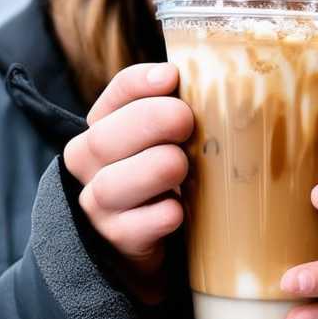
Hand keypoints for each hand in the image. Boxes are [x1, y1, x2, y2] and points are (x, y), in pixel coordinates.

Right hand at [62, 61, 193, 305]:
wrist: (150, 234)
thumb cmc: (168, 166)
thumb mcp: (171, 132)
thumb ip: (184, 106)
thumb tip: (226, 81)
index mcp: (107, 123)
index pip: (116, 93)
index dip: (140, 82)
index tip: (171, 77)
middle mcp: (92, 163)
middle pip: (105, 138)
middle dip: (149, 122)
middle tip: (185, 120)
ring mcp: (99, 205)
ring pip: (112, 185)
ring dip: (154, 169)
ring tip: (181, 166)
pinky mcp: (117, 241)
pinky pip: (132, 229)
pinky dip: (159, 216)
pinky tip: (179, 209)